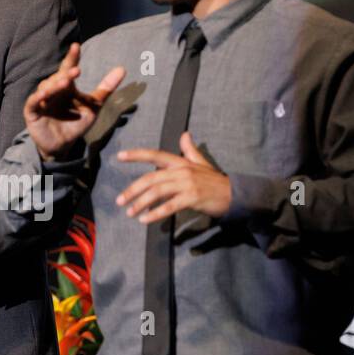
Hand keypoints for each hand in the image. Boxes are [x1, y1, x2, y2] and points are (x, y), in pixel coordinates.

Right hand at [25, 42, 124, 160]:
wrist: (63, 146)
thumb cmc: (76, 123)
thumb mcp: (94, 106)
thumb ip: (106, 88)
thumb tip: (122, 69)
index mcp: (66, 86)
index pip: (68, 68)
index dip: (72, 58)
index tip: (76, 46)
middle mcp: (53, 90)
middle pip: (58, 77)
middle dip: (66, 73)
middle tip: (77, 71)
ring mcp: (42, 100)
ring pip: (46, 87)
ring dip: (55, 85)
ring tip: (65, 83)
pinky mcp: (32, 112)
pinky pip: (33, 102)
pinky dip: (38, 97)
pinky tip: (45, 94)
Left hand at [116, 131, 230, 223]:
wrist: (234, 194)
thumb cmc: (214, 181)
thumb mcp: (201, 163)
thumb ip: (190, 150)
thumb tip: (185, 134)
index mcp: (181, 162)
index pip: (155, 155)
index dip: (137, 155)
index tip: (119, 156)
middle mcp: (182, 170)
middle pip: (151, 178)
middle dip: (133, 189)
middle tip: (120, 201)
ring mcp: (187, 184)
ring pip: (158, 192)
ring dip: (141, 203)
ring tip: (130, 213)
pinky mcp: (192, 198)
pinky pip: (169, 206)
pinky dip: (155, 213)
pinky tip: (145, 219)